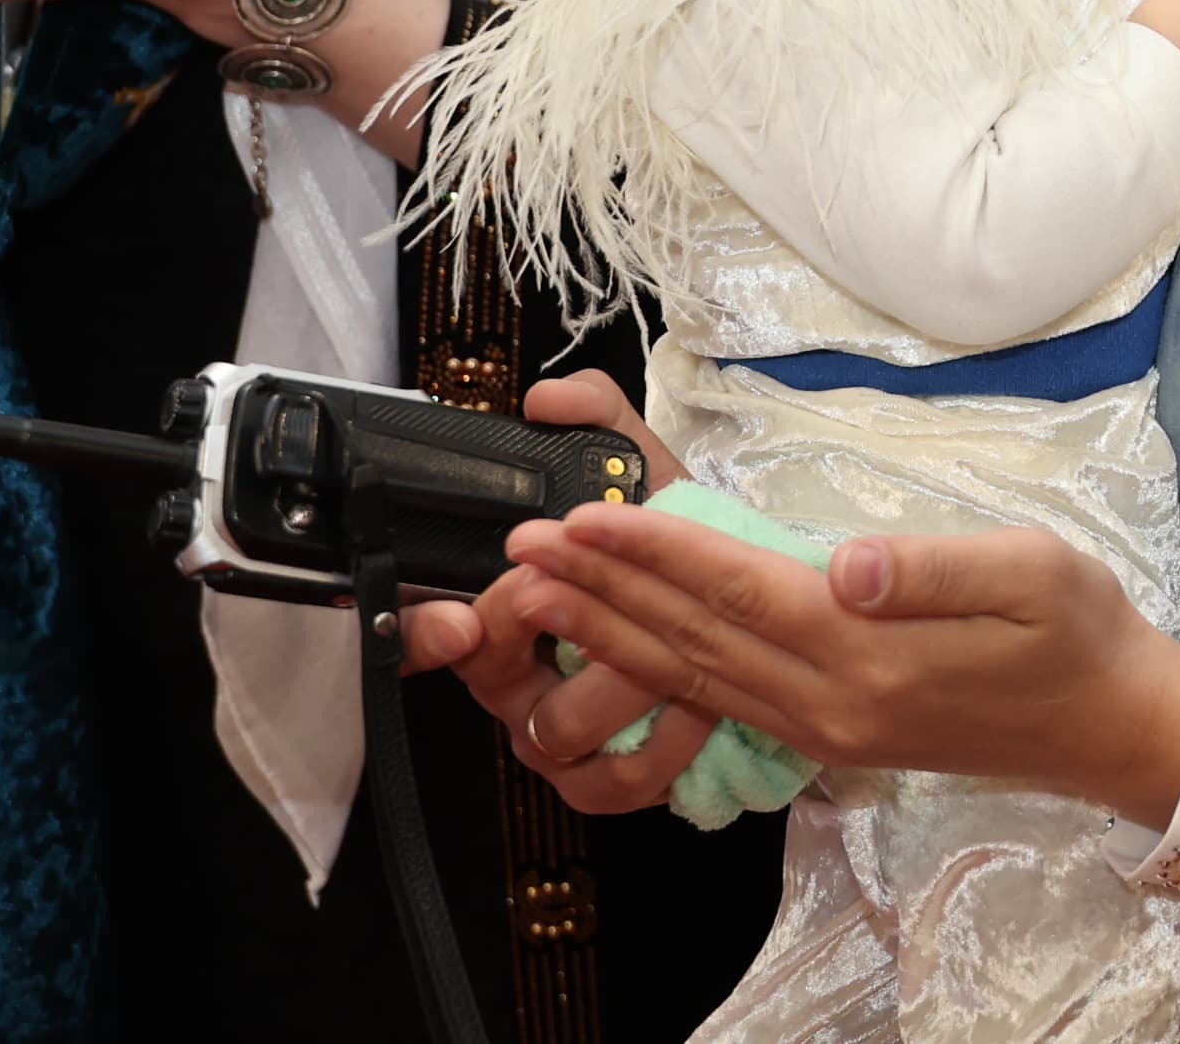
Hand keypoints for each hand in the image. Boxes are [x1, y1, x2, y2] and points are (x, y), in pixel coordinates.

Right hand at [398, 373, 705, 811]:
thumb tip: (549, 400)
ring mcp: (563, 739)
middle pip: (490, 680)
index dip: (431, 630)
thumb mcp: (638, 470)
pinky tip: (702, 705)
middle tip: (581, 602)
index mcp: (506, 614)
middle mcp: (521, 682)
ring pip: (559, 730)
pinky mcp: (615, 780)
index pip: (434, 630)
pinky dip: (663, 742)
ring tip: (669, 648)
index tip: (454, 619)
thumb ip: (593, 417)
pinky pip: (622, 779)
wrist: (749, 613)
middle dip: (540, 635)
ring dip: (617, 683)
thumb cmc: (672, 546)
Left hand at [496, 506, 1179, 827]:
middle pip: (694, 639)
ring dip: (613, 629)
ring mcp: (824, 727)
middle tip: (524, 546)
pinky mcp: (830, 734)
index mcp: (873, 656)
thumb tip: (843, 563)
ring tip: (545, 590)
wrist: (1112, 726)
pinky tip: (626, 643)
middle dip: (603, 589)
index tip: (585, 513)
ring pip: (695, 674)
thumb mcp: (1036, 575)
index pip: (740, 591)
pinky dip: (660, 665)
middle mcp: (831, 703)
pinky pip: (722, 698)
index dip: (656, 550)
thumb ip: (935, 569)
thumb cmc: (1082, 635)